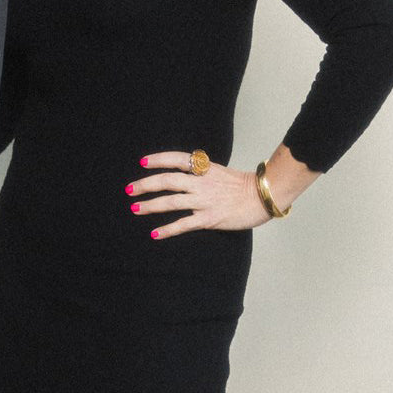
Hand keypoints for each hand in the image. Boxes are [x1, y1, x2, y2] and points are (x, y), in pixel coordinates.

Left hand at [124, 151, 269, 239]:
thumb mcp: (219, 170)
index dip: (158, 159)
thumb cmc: (242, 185)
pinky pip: (184, 224)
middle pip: (168, 180)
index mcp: (205, 168)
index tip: (142, 162)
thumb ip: (200, 171)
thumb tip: (181, 172)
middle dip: (145, 184)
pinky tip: (155, 233)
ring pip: (171, 202)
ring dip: (150, 205)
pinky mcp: (209, 219)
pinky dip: (168, 229)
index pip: (177, 159)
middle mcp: (201, 183)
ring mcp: (205, 201)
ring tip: (135, 208)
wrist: (263, 197)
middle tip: (129, 189)